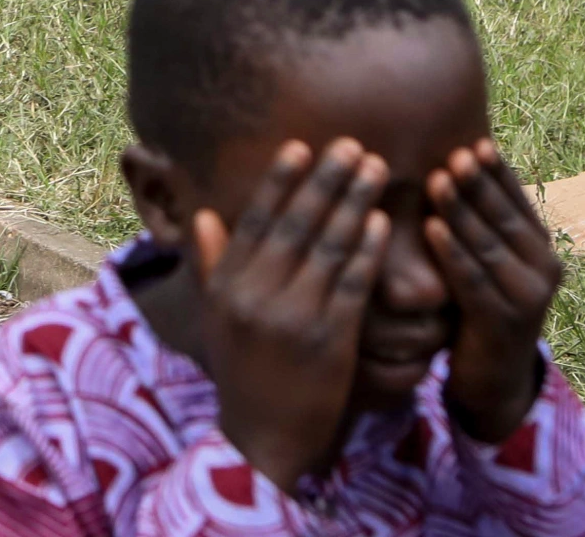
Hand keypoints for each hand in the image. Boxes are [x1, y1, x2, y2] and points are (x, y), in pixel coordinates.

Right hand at [193, 138, 391, 490]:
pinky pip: (353, 284)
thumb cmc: (243, 371)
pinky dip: (368, 249)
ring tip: (374, 170)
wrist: (264, 438)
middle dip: (325, 180)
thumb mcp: (217, 317)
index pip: (255, 219)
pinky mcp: (330, 340)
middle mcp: (255, 295)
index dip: (280, 181)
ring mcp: (293, 317)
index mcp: (226, 286)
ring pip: (328, 247)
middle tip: (350, 145)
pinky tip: (382, 222)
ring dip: (353, 202)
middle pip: (296, 224)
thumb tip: (202, 215)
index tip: (301, 146)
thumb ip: (212, 264)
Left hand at [425, 138, 559, 441]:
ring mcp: (527, 299)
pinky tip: (431, 227)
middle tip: (454, 153)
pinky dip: (451, 251)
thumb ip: (481, 225)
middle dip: (479, 184)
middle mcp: (545, 271)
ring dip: (462, 210)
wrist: (493, 378)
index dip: (498, 174)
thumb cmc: (480, 308)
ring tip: (436, 178)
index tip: (475, 143)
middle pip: (505, 219)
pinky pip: (472, 280)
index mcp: (542, 250)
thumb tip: (453, 164)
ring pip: (488, 246)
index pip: (519, 202)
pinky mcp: (502, 323)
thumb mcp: (488, 263)